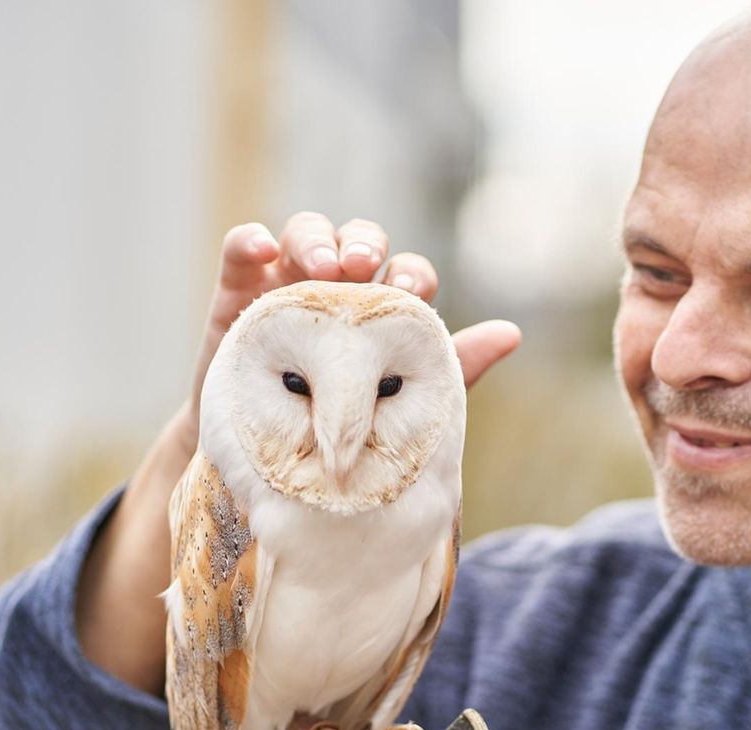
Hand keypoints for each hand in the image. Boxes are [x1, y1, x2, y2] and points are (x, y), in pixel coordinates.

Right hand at [76, 214, 521, 693]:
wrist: (263, 473)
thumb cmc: (340, 437)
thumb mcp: (397, 406)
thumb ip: (452, 368)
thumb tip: (512, 334)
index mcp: (383, 315)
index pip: (406, 274)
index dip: (412, 274)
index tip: (410, 291)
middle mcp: (339, 292)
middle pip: (359, 241)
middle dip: (365, 242)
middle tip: (362, 266)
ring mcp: (287, 288)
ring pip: (306, 234)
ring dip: (316, 238)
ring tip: (321, 266)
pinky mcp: (237, 297)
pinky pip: (241, 254)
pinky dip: (250, 241)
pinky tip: (261, 246)